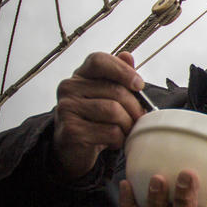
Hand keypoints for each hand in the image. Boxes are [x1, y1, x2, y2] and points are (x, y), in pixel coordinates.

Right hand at [53, 51, 145, 179]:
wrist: (72, 150)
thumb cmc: (95, 120)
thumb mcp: (107, 96)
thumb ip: (118, 76)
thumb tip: (128, 56)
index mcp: (80, 75)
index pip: (99, 60)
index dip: (123, 70)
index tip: (139, 85)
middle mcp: (69, 88)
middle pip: (115, 90)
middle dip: (135, 107)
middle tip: (139, 118)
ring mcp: (67, 109)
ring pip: (114, 111)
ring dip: (128, 124)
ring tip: (126, 130)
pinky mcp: (71, 131)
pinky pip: (109, 131)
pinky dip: (119, 139)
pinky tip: (114, 141)